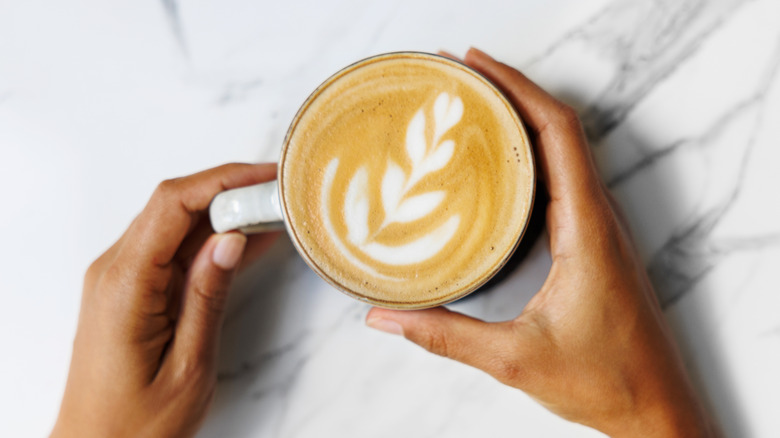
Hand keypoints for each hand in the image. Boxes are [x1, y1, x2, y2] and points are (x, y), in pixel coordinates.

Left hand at [51, 164, 278, 437]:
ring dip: (223, 213)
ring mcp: (122, 278)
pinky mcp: (133, 290)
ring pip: (176, 224)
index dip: (222, 180)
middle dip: (229, 190)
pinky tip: (248, 240)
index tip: (265, 176)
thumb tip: (231, 238)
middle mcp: (115, 271)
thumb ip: (207, 295)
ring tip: (272, 212)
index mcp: (125, 285)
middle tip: (279, 193)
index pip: (172, 205)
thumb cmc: (136, 424)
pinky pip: (174, 250)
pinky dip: (211, 240)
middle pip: (174, 206)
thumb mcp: (187, 365)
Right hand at [366, 49, 715, 436]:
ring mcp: (598, 228)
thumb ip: (444, 336)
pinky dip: (531, 153)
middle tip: (460, 77)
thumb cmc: (603, 382)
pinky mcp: (592, 243)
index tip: (474, 65)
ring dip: (522, 118)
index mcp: (585, 230)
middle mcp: (597, 218)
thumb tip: (385, 317)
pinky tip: (500, 163)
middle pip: (559, 128)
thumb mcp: (513, 359)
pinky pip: (563, 179)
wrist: (656, 409)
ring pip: (564, 151)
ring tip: (473, 105)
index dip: (516, 89)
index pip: (556, 134)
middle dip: (511, 91)